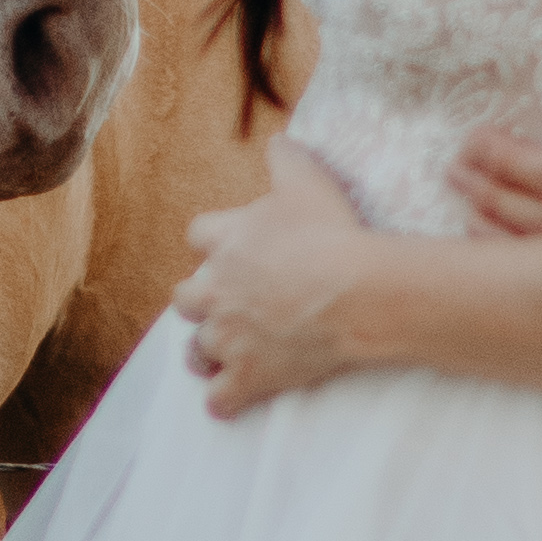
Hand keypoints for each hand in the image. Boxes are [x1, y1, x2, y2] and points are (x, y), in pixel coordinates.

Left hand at [172, 144, 378, 416]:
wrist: (356, 292)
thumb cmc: (331, 233)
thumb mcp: (306, 179)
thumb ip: (284, 156)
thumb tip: (277, 139)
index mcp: (223, 241)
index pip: (198, 236)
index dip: (214, 244)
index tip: (231, 249)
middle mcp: (214, 290)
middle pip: (185, 298)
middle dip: (202, 301)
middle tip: (226, 303)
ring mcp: (228, 337)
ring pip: (196, 351)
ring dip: (208, 350)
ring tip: (222, 352)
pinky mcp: (248, 376)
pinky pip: (220, 398)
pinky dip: (225, 400)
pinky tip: (231, 399)